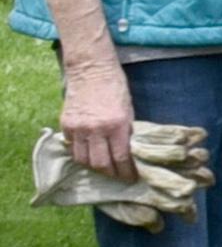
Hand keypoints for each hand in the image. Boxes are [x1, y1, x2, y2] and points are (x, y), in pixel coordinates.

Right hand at [56, 55, 138, 178]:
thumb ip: (126, 130)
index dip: (126, 171)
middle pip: (100, 163)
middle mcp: (96, 129)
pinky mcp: (66, 124)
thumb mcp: (128, 109)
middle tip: (117, 176)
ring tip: (102, 167)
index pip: (120, 157)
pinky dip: (80, 152)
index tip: (130, 177)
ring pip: (83, 159)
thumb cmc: (115, 87)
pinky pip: (72, 147)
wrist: (91, 69)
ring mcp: (78, 128)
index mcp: (117, 124)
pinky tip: (87, 152)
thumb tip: (127, 151)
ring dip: (93, 166)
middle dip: (110, 173)